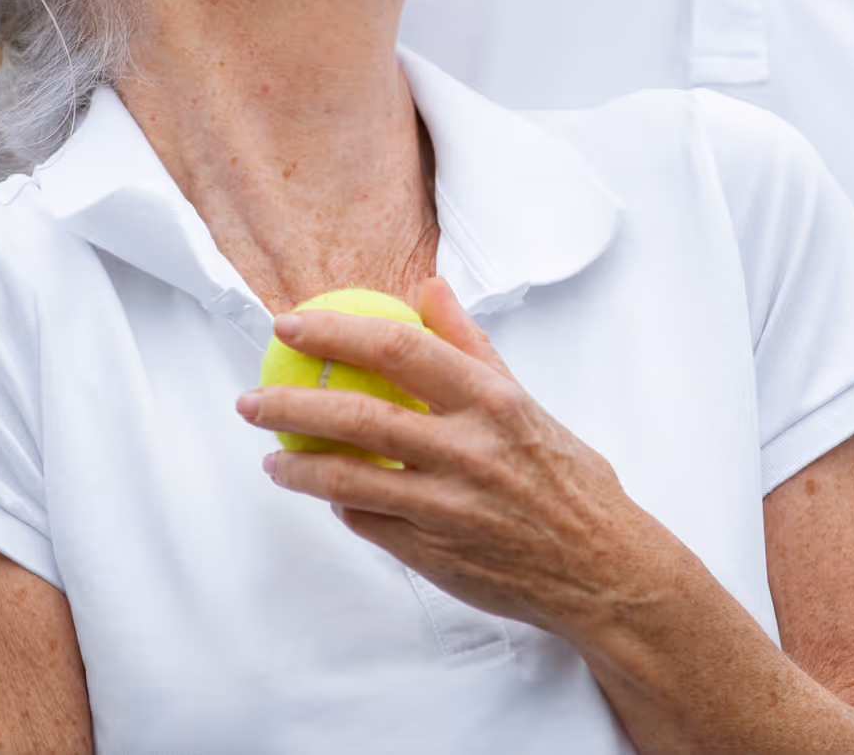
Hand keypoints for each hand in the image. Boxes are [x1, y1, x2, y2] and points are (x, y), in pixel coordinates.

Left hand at [236, 278, 657, 637]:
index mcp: (490, 399)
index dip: (335, 332)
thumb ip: (470, 343)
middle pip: (358, 414)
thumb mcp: (523, 398)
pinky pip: (369, 524)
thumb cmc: (565, 476)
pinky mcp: (434, 556)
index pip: (397, 347)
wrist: (602, 568)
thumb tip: (428, 286)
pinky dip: (340, 507)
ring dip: (298, 467)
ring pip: (348, 480)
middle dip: (290, 402)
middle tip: (250, 398)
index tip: (290, 324)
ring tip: (272, 457)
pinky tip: (326, 494)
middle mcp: (467, 449)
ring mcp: (447, 507)